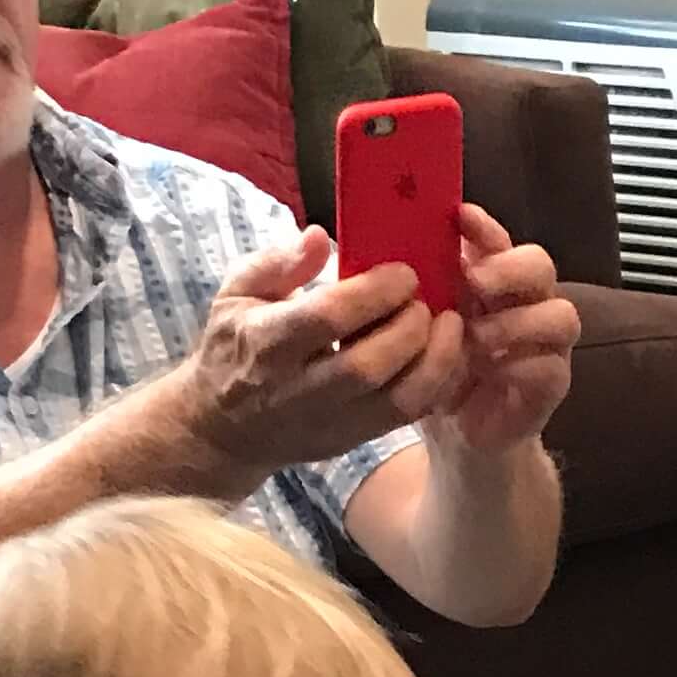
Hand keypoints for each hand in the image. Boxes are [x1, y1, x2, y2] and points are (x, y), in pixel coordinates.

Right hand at [171, 230, 450, 492]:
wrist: (226, 428)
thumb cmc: (236, 346)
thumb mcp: (237, 293)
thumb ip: (277, 262)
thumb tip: (320, 236)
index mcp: (266, 343)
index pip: (326, 318)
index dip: (373, 294)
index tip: (404, 273)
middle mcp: (298, 389)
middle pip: (366, 364)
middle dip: (409, 329)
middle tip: (428, 301)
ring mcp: (329, 422)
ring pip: (395, 401)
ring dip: (434, 361)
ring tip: (450, 325)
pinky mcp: (353, 440)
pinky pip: (405, 418)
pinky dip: (434, 384)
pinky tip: (444, 354)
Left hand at [424, 206, 577, 457]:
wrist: (456, 433)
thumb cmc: (435, 369)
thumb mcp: (413, 326)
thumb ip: (410, 291)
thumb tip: (384, 255)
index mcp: (489, 280)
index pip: (496, 240)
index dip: (483, 226)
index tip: (460, 217)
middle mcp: (524, 304)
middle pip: (541, 265)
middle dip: (509, 268)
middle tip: (474, 280)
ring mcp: (545, 343)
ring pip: (561, 314)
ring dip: (517, 322)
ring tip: (477, 338)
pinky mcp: (552, 383)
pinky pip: (552, 366)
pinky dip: (520, 366)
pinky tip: (492, 372)